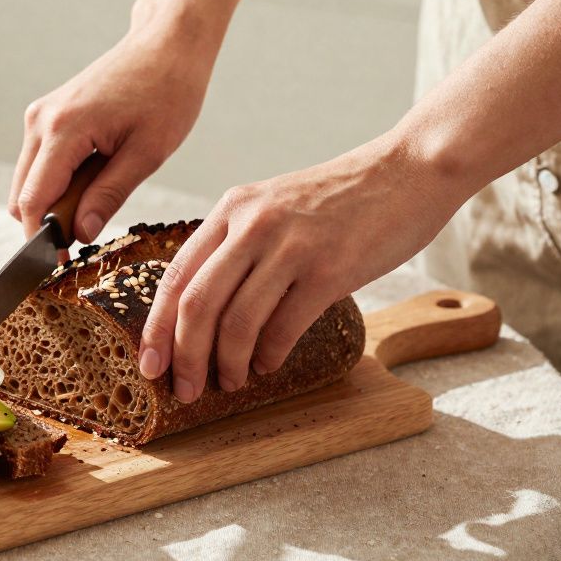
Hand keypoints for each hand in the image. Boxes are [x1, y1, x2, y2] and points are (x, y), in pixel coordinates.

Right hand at [9, 31, 212, 241]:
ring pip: (29, 181)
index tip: (60, 264)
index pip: (33, 201)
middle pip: (23, 196)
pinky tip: (96, 174)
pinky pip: (40, 164)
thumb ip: (108, 196)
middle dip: (50, 221)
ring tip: (102, 193)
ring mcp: (40, 116)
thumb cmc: (166, 92)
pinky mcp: (47, 116)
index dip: (41, 239)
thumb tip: (79, 234)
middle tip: (93, 227)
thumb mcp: (147, 154)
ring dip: (57, 200)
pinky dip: (60, 181)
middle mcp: (40, 121)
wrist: (166, 45)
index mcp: (63, 130)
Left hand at [139, 137, 464, 400]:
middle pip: (196, 304)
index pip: (175, 277)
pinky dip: (269, 356)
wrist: (411, 169)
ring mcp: (291, 246)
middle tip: (185, 391)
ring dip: (228, 364)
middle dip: (184, 358)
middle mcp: (253, 225)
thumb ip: (238, 245)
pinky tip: (268, 366)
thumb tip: (205, 311)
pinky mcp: (330, 269)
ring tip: (231, 383)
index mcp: (231, 209)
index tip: (149, 365)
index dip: (156, 328)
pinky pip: (283, 327)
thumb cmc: (342, 198)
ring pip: (236, 322)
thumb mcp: (274, 206)